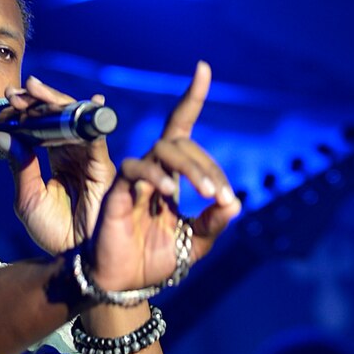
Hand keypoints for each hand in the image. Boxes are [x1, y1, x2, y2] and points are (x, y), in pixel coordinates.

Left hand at [6, 74, 116, 255]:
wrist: (71, 258)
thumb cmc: (52, 232)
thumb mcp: (27, 197)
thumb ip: (19, 165)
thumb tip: (1, 135)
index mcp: (57, 160)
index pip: (42, 127)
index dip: (26, 112)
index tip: (6, 101)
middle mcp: (75, 153)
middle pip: (58, 116)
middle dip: (37, 100)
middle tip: (16, 91)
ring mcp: (89, 157)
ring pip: (73, 119)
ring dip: (52, 103)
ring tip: (30, 91)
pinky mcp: (102, 165)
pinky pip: (91, 134)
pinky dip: (77, 118)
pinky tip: (61, 105)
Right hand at [88, 61, 240, 294]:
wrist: (125, 285)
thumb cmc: (155, 261)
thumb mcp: (195, 243)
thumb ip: (214, 223)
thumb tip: (235, 203)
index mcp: (171, 176)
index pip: (181, 129)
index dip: (191, 98)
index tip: (202, 68)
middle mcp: (153, 171)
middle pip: (181, 143)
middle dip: (206, 165)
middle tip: (220, 194)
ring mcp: (135, 179)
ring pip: (163, 149)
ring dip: (191, 167)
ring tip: (207, 193)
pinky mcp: (118, 192)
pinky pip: (137, 170)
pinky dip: (157, 177)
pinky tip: (171, 194)